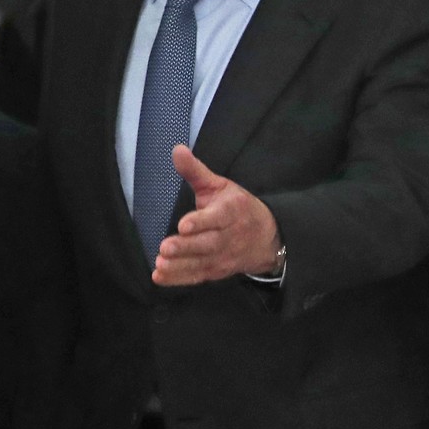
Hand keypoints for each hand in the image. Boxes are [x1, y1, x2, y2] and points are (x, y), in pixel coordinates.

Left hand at [153, 145, 279, 285]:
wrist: (268, 237)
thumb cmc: (237, 207)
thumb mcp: (219, 185)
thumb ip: (196, 171)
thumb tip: (177, 150)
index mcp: (231, 211)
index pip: (218, 217)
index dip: (201, 222)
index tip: (183, 225)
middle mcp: (229, 236)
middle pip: (208, 244)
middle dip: (186, 247)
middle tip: (165, 248)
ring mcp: (223, 256)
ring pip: (202, 263)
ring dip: (180, 266)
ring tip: (161, 265)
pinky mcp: (216, 271)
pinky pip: (198, 277)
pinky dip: (179, 279)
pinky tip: (160, 277)